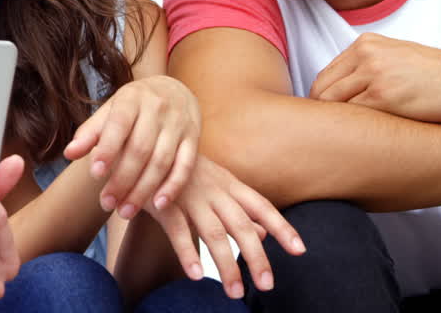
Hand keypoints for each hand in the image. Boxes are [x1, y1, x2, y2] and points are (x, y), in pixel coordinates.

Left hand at [63, 76, 199, 218]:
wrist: (174, 88)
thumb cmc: (133, 105)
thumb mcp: (110, 110)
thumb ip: (90, 132)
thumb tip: (69, 154)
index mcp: (131, 98)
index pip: (119, 124)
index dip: (108, 149)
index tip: (95, 174)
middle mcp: (157, 109)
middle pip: (140, 149)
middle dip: (122, 180)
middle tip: (107, 204)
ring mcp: (178, 124)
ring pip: (162, 161)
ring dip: (143, 190)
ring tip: (125, 211)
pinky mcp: (194, 138)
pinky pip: (186, 166)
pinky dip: (173, 186)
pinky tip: (159, 205)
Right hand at [145, 155, 304, 298]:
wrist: (140, 146)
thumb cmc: (181, 169)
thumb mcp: (214, 182)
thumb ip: (239, 208)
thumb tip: (264, 233)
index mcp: (228, 183)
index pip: (261, 206)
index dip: (282, 227)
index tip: (300, 250)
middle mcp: (213, 190)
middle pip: (241, 225)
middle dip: (256, 257)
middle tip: (267, 286)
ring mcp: (189, 196)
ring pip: (214, 233)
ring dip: (226, 265)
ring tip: (235, 293)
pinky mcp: (163, 203)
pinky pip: (178, 231)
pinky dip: (188, 253)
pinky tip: (197, 275)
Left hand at [310, 33, 440, 122]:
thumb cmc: (437, 76)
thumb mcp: (396, 58)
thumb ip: (367, 68)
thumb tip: (340, 92)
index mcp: (365, 44)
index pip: (326, 75)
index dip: (323, 99)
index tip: (327, 116)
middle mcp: (365, 54)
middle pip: (323, 89)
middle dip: (323, 112)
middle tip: (330, 131)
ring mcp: (373, 74)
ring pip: (333, 102)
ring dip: (337, 121)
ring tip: (346, 135)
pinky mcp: (383, 96)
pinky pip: (353, 114)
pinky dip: (354, 127)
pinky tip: (362, 135)